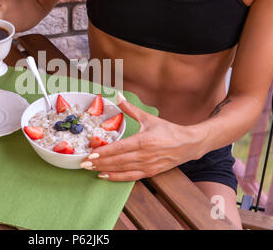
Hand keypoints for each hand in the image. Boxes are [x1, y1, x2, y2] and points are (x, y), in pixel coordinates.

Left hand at [80, 93, 204, 180]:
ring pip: (121, 169)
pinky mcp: (150, 172)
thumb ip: (130, 109)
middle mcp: (144, 155)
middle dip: (99, 162)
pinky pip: (130, 177)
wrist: (189, 144)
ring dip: (105, 169)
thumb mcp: (148, 118)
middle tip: (84, 163)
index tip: (91, 152)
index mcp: (143, 140)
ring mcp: (147, 165)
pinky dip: (116, 177)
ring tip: (90, 168)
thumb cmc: (168, 130)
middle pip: (117, 160)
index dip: (104, 151)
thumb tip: (118, 95)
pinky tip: (104, 175)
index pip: (119, 147)